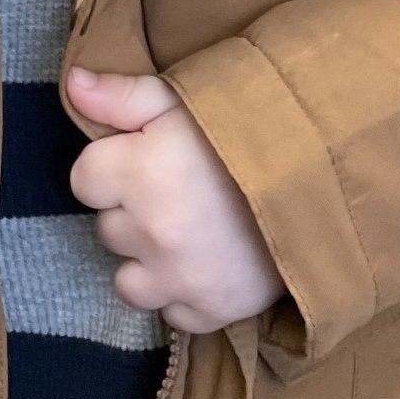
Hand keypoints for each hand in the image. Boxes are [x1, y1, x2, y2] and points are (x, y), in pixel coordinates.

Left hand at [67, 70, 284, 335]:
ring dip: (150, 259)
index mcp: (139, 173)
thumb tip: (72, 84)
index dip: (113, 166)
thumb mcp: (185, 98)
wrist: (327, 175)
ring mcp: (178, 280)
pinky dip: (184, 294)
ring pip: (128, 280)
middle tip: (180, 190)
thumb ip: (122, 95)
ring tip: (191, 230)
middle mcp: (150, 232)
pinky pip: (172, 313)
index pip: (84, 180)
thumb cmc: (252, 126)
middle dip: (133, 210)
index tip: (147, 158)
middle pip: (107, 229)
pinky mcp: (210, 312)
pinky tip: (210, 262)